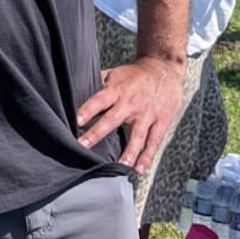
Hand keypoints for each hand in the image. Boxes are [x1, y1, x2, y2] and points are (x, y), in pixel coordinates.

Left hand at [76, 55, 183, 170]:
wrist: (165, 69)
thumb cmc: (134, 74)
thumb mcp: (115, 74)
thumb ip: (98, 85)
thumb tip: (74, 93)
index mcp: (118, 89)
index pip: (100, 99)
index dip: (89, 109)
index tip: (77, 121)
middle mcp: (131, 102)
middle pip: (113, 119)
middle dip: (98, 133)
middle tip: (84, 146)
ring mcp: (147, 113)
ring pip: (137, 135)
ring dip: (128, 152)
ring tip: (119, 166)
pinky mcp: (161, 121)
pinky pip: (153, 141)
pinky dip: (147, 156)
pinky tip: (139, 169)